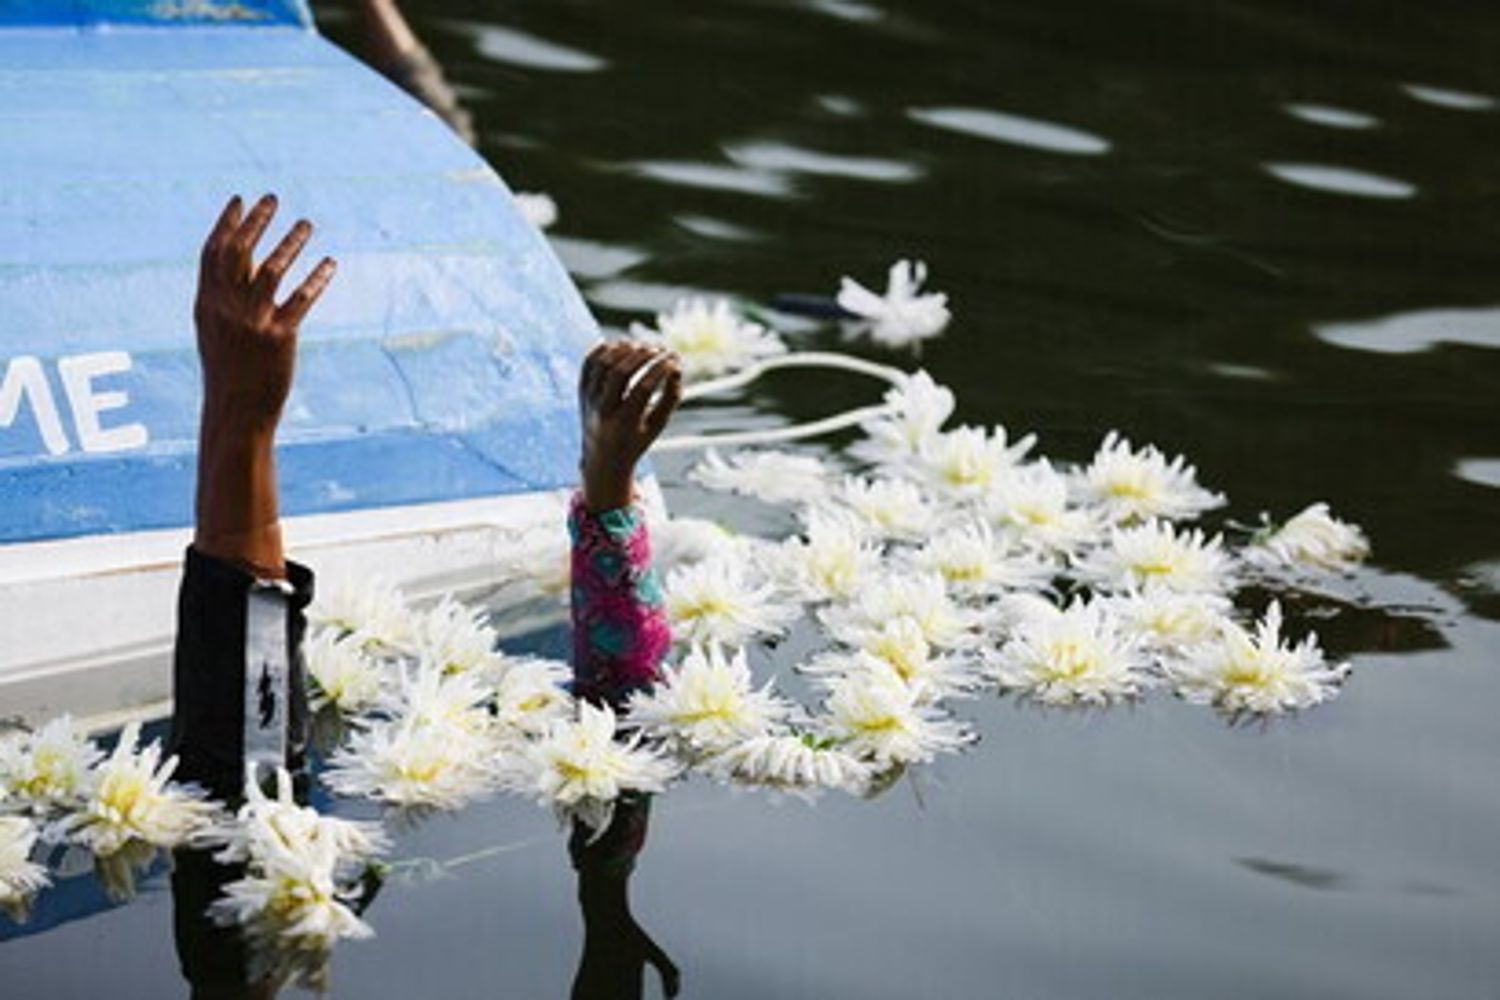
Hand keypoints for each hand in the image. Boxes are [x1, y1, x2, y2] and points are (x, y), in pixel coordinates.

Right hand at [193, 194, 335, 577]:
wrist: (235, 413)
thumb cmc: (229, 371)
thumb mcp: (218, 331)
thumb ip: (229, 296)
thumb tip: (252, 259)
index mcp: (205, 304)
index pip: (213, 253)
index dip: (226, 224)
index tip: (239, 199)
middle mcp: (225, 309)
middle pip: (240, 253)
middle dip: (256, 222)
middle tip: (273, 198)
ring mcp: (251, 323)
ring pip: (271, 270)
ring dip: (290, 242)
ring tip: (307, 223)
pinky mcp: (278, 338)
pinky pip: (300, 300)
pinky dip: (316, 278)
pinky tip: (330, 263)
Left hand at [579, 342, 682, 510]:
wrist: (602, 459)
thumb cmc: (637, 439)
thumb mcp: (658, 424)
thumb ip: (672, 397)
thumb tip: (676, 366)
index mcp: (625, 423)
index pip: (643, 389)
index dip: (660, 370)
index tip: (674, 359)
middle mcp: (603, 410)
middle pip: (620, 373)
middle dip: (643, 356)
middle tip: (660, 348)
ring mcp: (589, 399)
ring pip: (603, 364)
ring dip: (624, 349)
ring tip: (643, 346)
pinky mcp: (581, 391)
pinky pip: (589, 363)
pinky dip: (604, 349)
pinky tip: (622, 345)